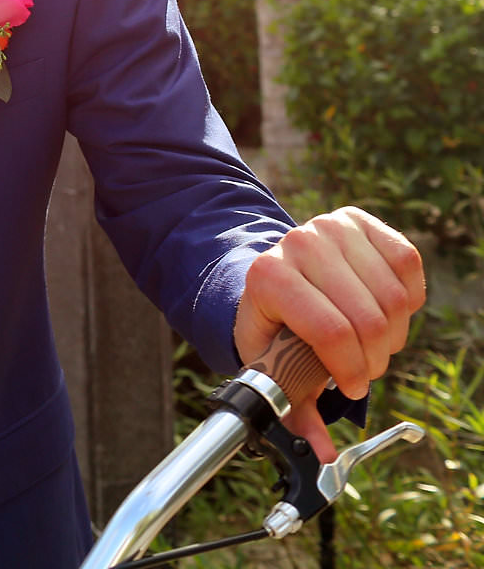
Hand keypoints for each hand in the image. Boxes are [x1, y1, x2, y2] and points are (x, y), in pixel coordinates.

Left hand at [234, 206, 424, 461]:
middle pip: (368, 320)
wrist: (271, 273)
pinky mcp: (362, 222)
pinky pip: (408, 264)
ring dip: (392, 333)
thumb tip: (322, 454)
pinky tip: (386, 309)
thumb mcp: (271, 362)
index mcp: (268, 277)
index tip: (348, 389)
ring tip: (371, 342)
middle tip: (361, 367)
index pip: (331, 333)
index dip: (350, 371)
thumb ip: (295, 408)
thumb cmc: (274, 324)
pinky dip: (407, 297)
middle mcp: (298, 244)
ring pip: (393, 297)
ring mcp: (331, 227)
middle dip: (373, 358)